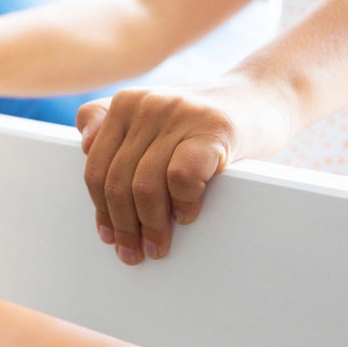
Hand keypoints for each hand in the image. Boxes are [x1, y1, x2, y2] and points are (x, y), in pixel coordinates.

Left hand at [76, 74, 292, 264]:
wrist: (264, 94)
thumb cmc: (204, 118)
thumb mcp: (155, 113)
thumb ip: (115, 124)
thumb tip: (83, 145)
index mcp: (125, 103)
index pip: (96, 167)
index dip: (100, 208)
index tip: (108, 235)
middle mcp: (147, 104)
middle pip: (116, 180)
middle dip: (123, 225)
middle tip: (133, 252)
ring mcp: (179, 113)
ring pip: (144, 185)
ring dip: (151, 226)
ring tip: (158, 246)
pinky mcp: (213, 128)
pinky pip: (180, 178)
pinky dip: (182, 203)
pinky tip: (188, 214)